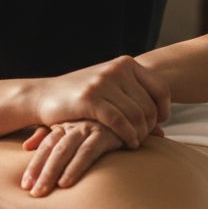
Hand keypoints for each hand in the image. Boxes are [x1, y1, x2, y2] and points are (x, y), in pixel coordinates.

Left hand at [19, 120, 123, 195]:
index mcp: (65, 126)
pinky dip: (76, 167)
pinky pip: (87, 152)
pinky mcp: (106, 134)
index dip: (34, 165)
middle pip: (52, 149)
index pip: (45, 146)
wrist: (131, 116)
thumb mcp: (73, 130)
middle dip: (40, 171)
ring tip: (43, 191)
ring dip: (52, 172)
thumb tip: (26, 146)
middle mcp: (75, 126)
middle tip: (32, 192)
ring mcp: (89, 129)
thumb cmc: (100, 127)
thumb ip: (48, 135)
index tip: (24, 186)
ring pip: (65, 151)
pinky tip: (66, 182)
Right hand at [30, 56, 170, 148]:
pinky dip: (128, 136)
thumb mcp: (110, 93)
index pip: (160, 88)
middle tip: (144, 139)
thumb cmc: (80, 99)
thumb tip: (163, 132)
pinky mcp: (90, 98)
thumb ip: (134, 104)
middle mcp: (117, 69)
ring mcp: (103, 82)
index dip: (164, 110)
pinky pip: (120, 121)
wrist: (43, 96)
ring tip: (135, 144)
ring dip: (140, 134)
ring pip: (137, 114)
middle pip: (149, 105)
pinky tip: (128, 145)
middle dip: (150, 126)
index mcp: (125, 63)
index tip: (158, 125)